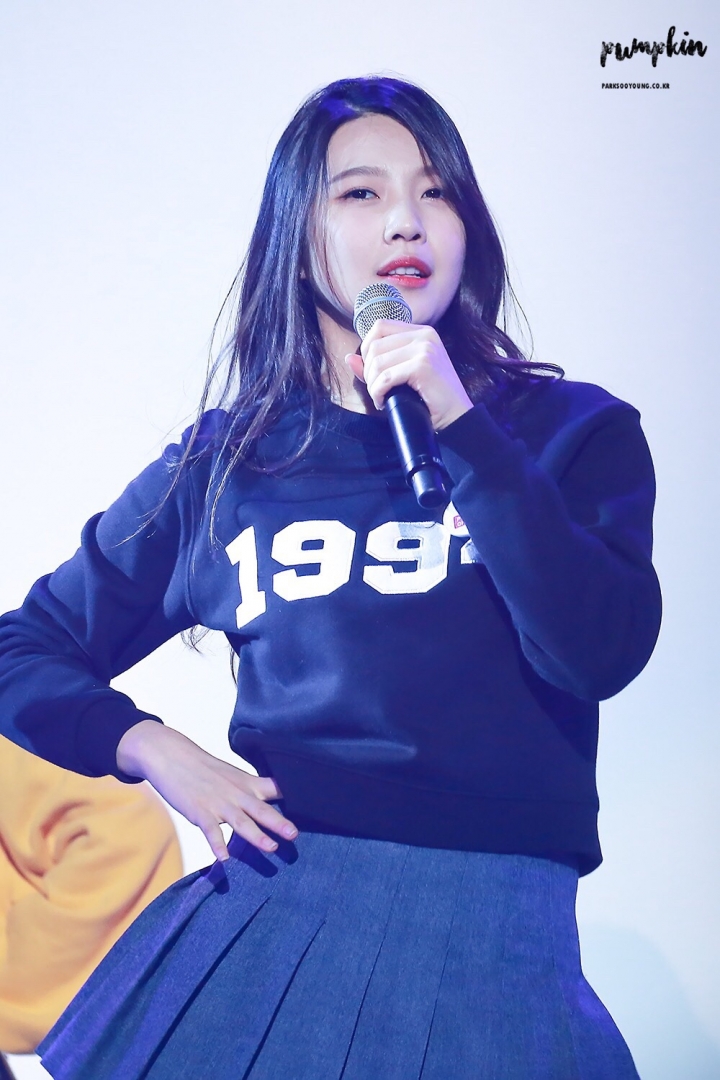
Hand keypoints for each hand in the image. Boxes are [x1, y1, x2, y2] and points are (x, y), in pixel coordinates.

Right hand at [116, 720, 297, 860]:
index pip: (275, 788)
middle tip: (295, 835)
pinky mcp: (199, 811)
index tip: (314, 804)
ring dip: (256, 836)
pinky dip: (217, 844)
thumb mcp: (231, 775)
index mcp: (246, 783)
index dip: (293, 796)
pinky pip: (210, 831)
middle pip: (261, 809)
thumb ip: (249, 790)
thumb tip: (270, 800)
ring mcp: (218, 803)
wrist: (171, 756)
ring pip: (241, 821)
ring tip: (271, 848)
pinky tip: (224, 859)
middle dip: (279, 823)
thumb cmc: (203, 768)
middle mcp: (236, 793)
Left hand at [345, 319, 472, 430]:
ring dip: (372, 384)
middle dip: (368, 371)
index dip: (367, 348)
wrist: (457, 417)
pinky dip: (378, 392)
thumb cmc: (430, 399)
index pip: (380, 326)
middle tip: (377, 391)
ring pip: (377, 362)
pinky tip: (383, 402)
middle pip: (375, 345)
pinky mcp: (423, 366)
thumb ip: (376, 366)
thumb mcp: (401, 377)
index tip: (373, 372)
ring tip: (381, 398)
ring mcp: (425, 348)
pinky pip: (386, 377)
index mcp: (421, 332)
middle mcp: (424, 335)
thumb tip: (349, 358)